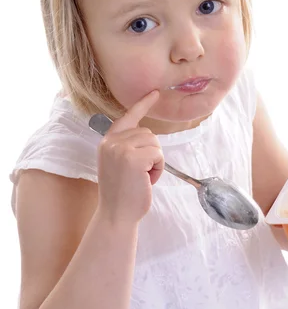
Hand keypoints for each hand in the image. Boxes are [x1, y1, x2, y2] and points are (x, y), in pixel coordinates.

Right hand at [97, 90, 163, 225]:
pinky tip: (147, 181)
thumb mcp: (117, 164)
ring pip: (155, 143)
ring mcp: (122, 148)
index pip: (127, 117)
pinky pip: (158, 154)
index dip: (143, 104)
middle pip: (148, 133)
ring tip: (142, 178)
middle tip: (140, 174)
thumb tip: (146, 135)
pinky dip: (158, 168)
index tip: (155, 93)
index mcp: (107, 141)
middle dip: (151, 153)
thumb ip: (126, 147)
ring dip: (155, 161)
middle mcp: (112, 142)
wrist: (116, 216)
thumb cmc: (121, 194)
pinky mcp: (134, 158)